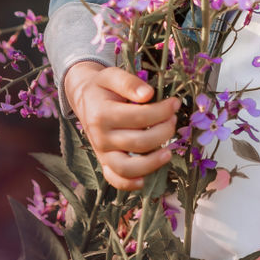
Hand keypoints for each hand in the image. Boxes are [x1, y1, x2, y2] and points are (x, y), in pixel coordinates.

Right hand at [64, 61, 180, 190]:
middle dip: (163, 132)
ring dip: (151, 163)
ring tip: (168, 152)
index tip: (175, 103)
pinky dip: (129, 184)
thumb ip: (129, 82)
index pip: (139, 117)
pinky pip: (115, 180)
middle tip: (173, 120)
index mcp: (102, 114)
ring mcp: (102, 152)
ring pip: (127, 168)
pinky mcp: (104, 162)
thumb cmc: (102, 86)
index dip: (162, 111)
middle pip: (138, 142)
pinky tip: (145, 179)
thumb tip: (149, 94)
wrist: (84, 98)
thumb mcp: (112, 75)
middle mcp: (100, 137)